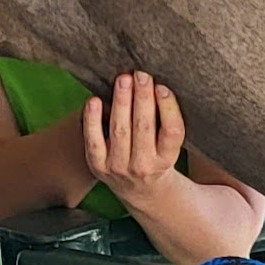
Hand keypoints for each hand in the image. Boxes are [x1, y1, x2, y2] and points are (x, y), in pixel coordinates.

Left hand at [83, 71, 184, 203]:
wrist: (140, 190)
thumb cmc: (157, 157)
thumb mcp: (170, 147)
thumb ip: (168, 122)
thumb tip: (160, 86)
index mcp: (167, 160)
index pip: (171, 132)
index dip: (168, 109)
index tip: (162, 87)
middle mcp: (145, 166)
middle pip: (144, 128)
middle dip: (143, 99)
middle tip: (141, 75)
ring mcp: (119, 168)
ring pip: (121, 130)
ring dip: (122, 102)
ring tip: (123, 80)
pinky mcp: (98, 166)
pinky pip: (94, 140)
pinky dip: (93, 120)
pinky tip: (94, 100)